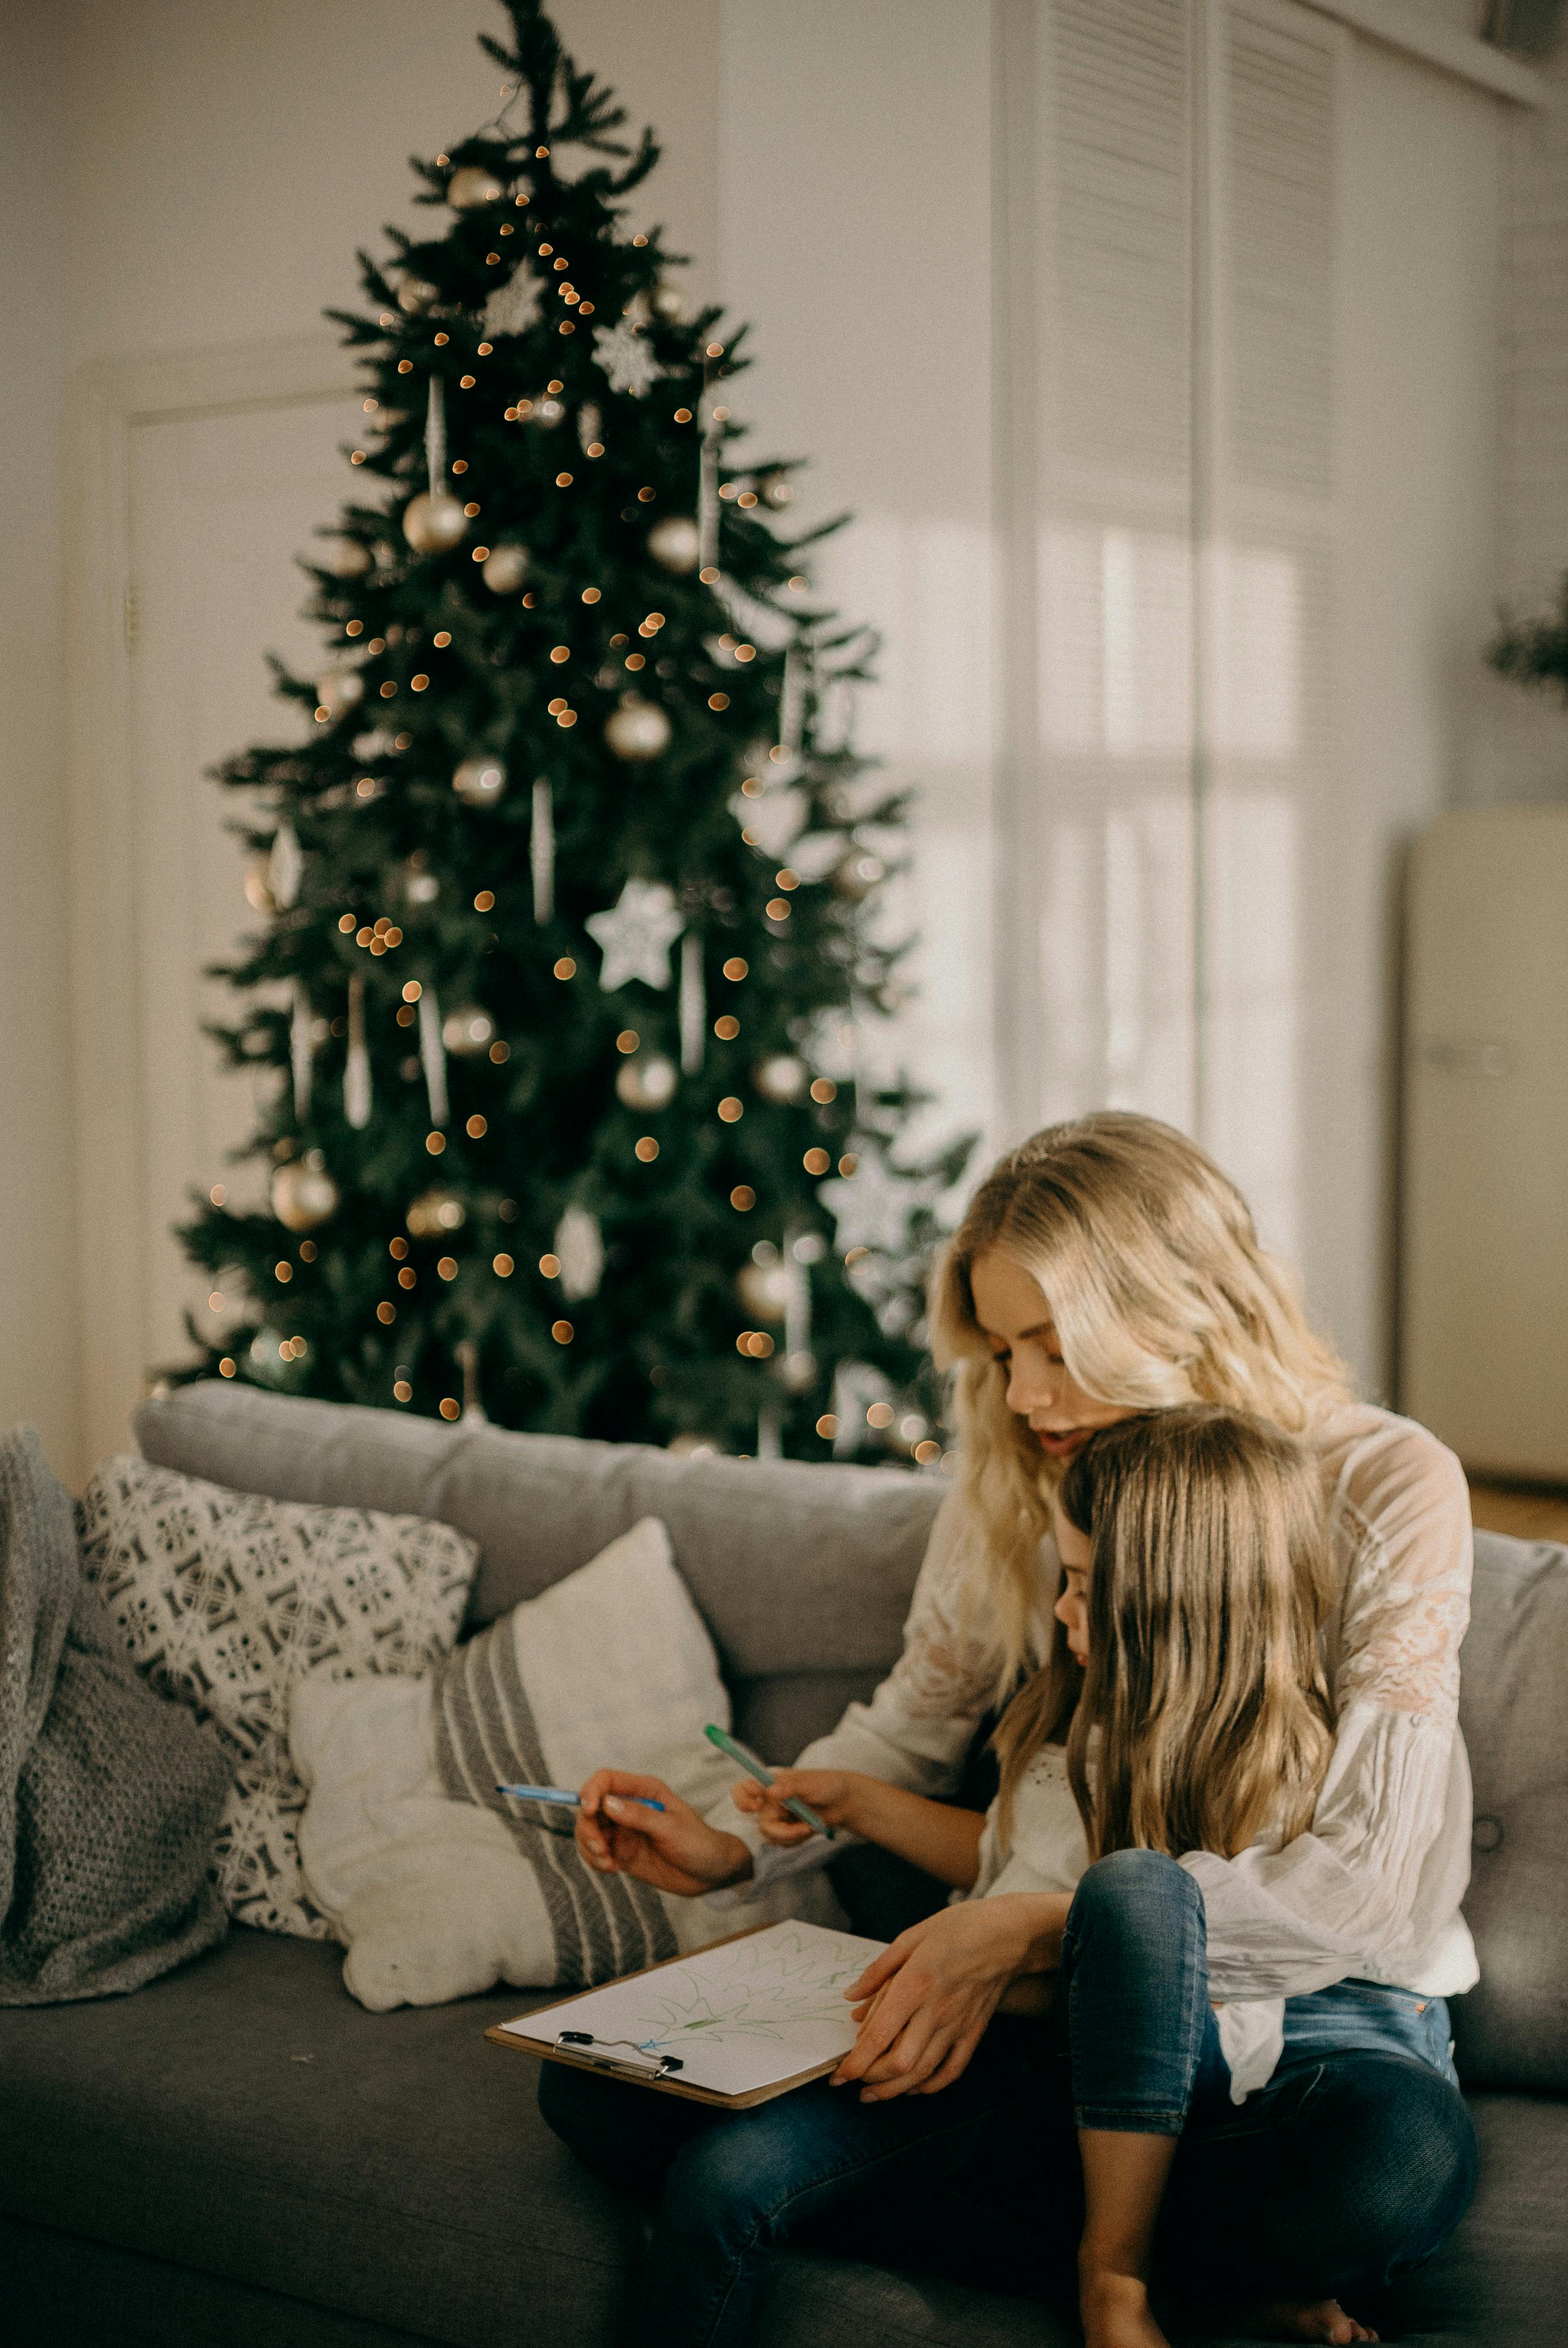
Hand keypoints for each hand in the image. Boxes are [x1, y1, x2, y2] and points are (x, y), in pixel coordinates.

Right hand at [575, 1770, 751, 1898]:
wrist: (710, 1874)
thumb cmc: (698, 1843)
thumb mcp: (671, 1827)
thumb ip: (639, 1816)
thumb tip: (606, 1803)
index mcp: (644, 1791)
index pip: (606, 1780)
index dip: (591, 1791)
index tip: (589, 1810)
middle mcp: (629, 1808)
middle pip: (591, 1808)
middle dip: (588, 1827)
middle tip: (600, 1848)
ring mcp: (624, 1831)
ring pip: (590, 1831)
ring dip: (589, 1846)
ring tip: (607, 1863)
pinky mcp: (622, 1853)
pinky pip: (597, 1853)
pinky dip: (596, 1861)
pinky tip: (612, 1868)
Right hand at [731, 1768, 872, 1845]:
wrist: (844, 1801)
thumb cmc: (826, 1785)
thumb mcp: (809, 1783)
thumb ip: (790, 1786)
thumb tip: (770, 1791)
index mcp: (771, 1784)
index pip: (744, 1789)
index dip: (743, 1799)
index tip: (756, 1806)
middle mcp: (770, 1802)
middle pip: (761, 1823)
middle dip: (781, 1831)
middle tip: (801, 1829)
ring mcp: (778, 1818)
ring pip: (772, 1837)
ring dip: (792, 1836)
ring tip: (810, 1827)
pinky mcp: (787, 1831)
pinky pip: (783, 1843)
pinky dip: (796, 1840)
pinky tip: (809, 1830)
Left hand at [831, 1894, 1066, 2102]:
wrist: (1009, 1935)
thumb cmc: (958, 1929)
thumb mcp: (911, 1937)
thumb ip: (878, 1971)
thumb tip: (850, 1998)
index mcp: (916, 1984)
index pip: (880, 2035)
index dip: (856, 2062)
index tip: (838, 2075)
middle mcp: (936, 2011)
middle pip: (900, 2063)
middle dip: (871, 2079)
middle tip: (851, 2083)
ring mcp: (958, 2026)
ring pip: (923, 2073)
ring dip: (894, 2090)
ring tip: (872, 2095)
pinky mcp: (974, 2033)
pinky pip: (951, 2071)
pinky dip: (929, 2086)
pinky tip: (912, 2088)